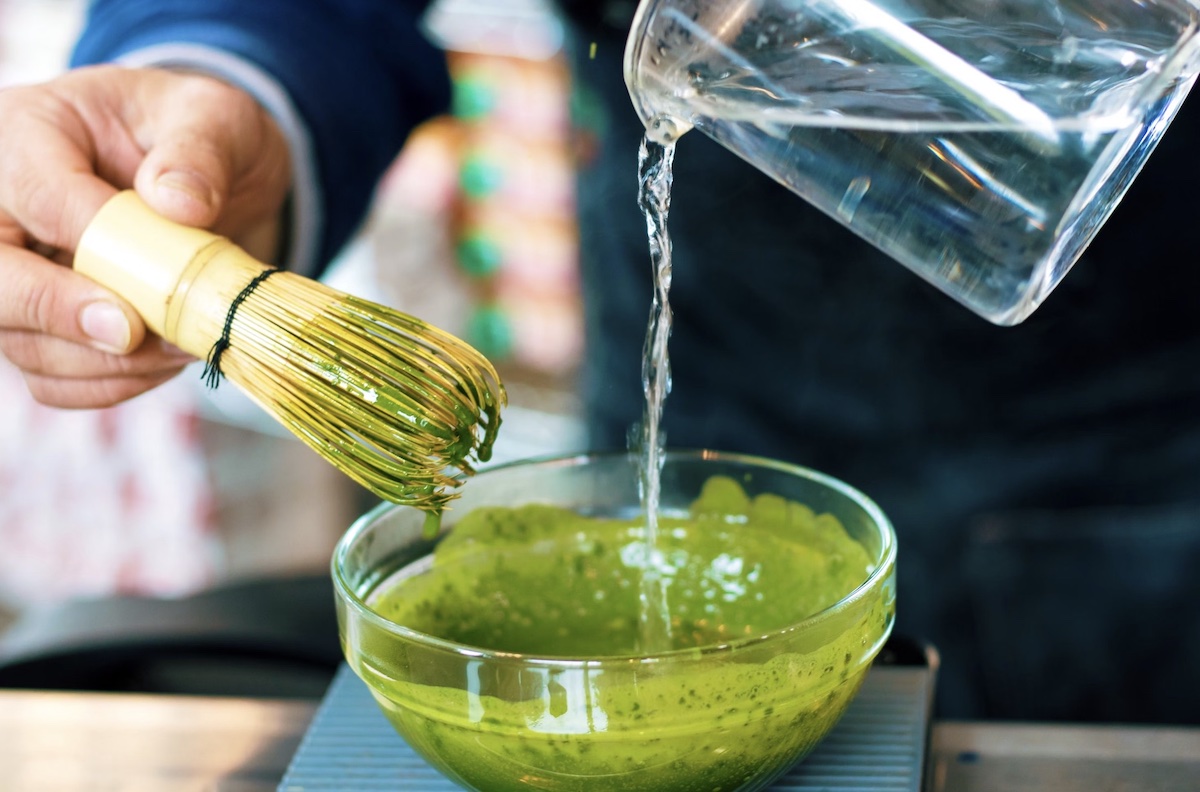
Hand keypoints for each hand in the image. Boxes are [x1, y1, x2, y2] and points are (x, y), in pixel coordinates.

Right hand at [0, 64, 290, 407]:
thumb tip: (179, 202)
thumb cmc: (204, 138)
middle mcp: (1, 208)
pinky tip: (166, 361)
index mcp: (29, 132)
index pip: (34, 191)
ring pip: (23, 342)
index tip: (141, 279)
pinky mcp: (42, 328)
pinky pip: (54, 378)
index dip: (85, 239)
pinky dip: (113, 382)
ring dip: (106, 361)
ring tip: (182, 343)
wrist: (217, 182)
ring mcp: (16, 274)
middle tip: (131, 333)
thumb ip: (201, 151)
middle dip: (59, 313)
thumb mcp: (217, 118)